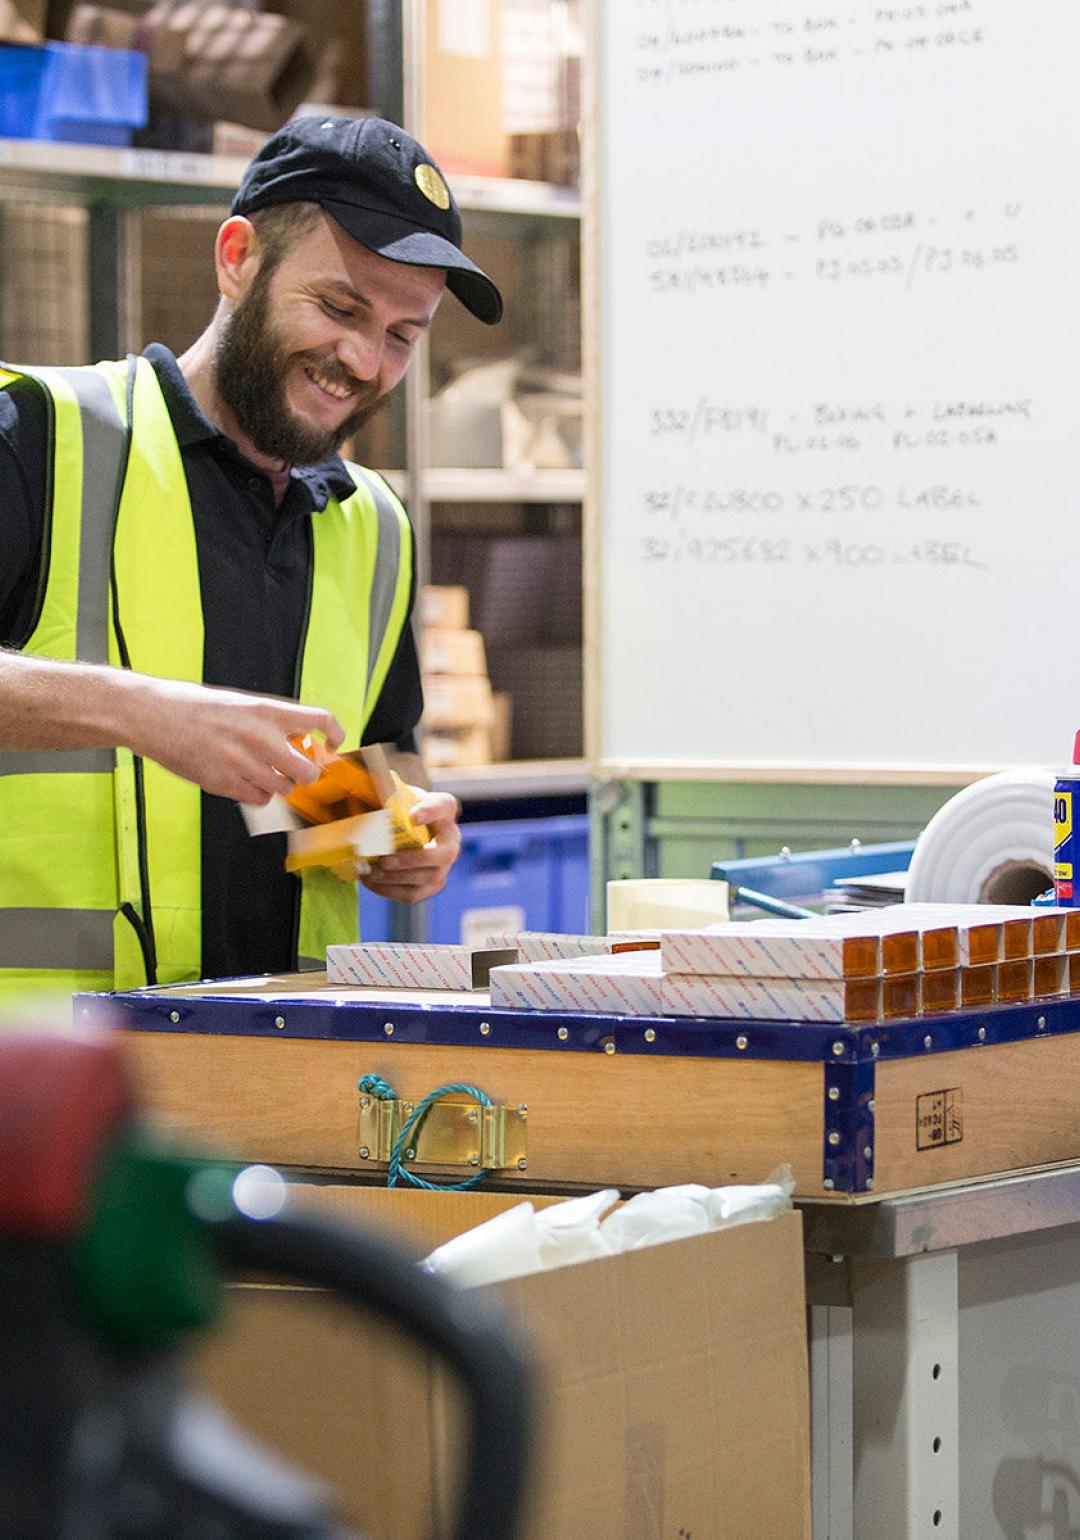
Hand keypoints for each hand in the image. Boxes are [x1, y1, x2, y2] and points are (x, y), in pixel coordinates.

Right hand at [122, 675, 342, 803]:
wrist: (154, 716)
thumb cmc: (196, 707)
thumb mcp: (242, 704)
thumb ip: (272, 723)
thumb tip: (300, 745)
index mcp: (267, 710)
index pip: (320, 720)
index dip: (334, 733)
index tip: (332, 743)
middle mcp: (260, 737)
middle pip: (309, 771)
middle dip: (305, 773)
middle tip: (293, 767)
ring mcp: (243, 762)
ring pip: (285, 789)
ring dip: (279, 784)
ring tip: (260, 770)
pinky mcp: (224, 783)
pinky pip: (260, 800)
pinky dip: (258, 794)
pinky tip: (243, 780)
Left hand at [359, 790, 461, 903]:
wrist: (408, 834)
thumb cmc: (404, 812)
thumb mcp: (404, 797)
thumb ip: (397, 798)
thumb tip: (398, 812)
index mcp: (445, 812)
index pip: (443, 806)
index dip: (429, 812)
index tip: (412, 816)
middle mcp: (451, 844)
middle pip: (439, 856)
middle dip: (410, 861)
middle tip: (383, 860)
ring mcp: (443, 869)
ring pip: (425, 880)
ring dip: (395, 878)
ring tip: (370, 872)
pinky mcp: (430, 888)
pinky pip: (412, 895)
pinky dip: (389, 890)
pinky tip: (370, 882)